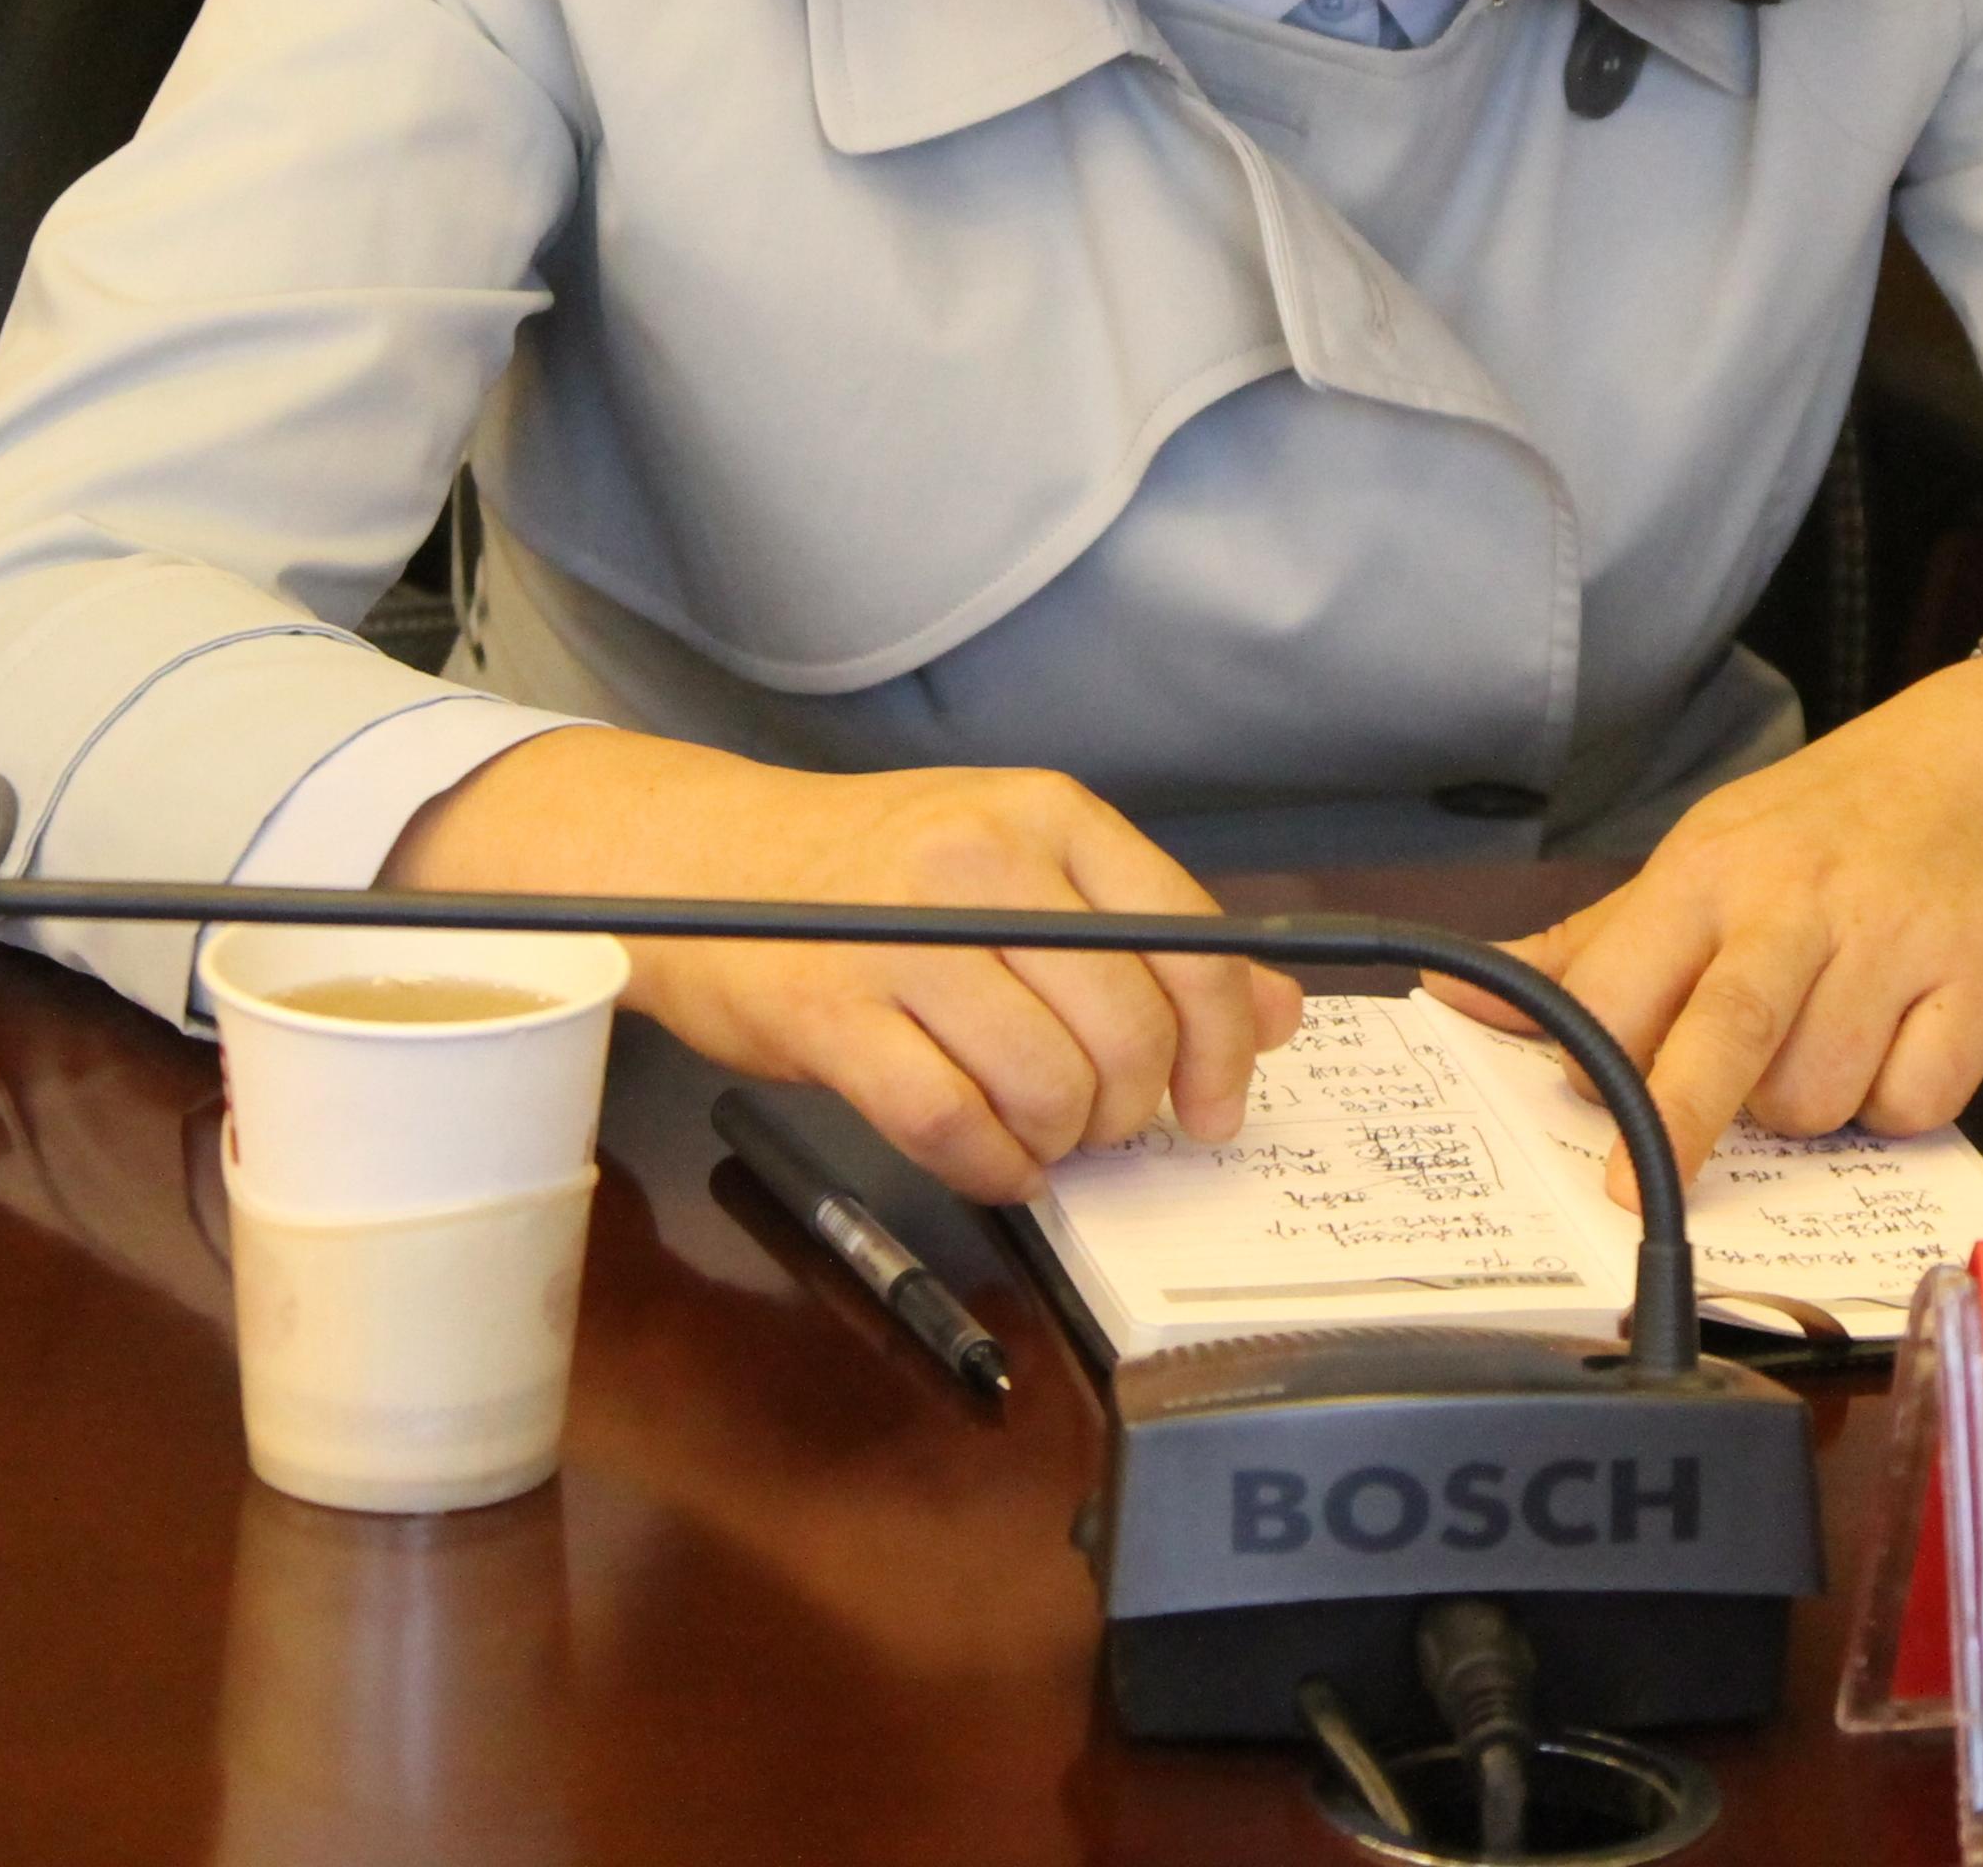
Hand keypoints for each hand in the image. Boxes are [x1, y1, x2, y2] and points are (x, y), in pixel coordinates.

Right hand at [380, 728, 1300, 1202]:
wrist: (703, 866)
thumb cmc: (873, 876)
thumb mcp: (1022, 867)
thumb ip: (1146, 935)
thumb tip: (1278, 1013)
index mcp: (1048, 816)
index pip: (1186, 939)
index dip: (1222, 1043)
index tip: (1216, 1105)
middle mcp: (982, 862)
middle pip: (1126, 1024)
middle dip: (1131, 1106)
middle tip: (1101, 1125)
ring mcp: (901, 938)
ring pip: (1047, 1082)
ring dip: (1059, 1140)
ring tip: (1034, 1134)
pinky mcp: (832, 1015)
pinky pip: (953, 1124)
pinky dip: (989, 1166)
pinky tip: (987, 1157)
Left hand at [1436, 644, 1982, 1199]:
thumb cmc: (1829, 826)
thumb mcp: (1705, 853)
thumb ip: (1589, 941)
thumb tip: (1459, 994)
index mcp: (1710, 870)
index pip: (1622, 985)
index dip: (1595, 1058)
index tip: (1588, 1095)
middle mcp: (1800, 901)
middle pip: (1723, 1035)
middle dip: (1674, 1123)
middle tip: (1633, 1197)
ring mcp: (1896, 940)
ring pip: (1817, 1100)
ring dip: (1808, 1108)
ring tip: (1824, 1040)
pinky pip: (1914, 1105)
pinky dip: (1897, 1104)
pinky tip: (1900, 1042)